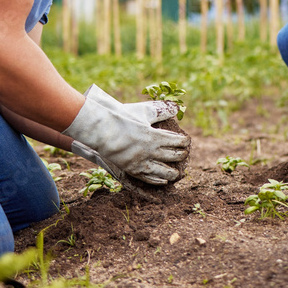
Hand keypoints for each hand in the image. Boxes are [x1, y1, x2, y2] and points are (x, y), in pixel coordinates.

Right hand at [65, 90, 189, 184]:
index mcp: (156, 136)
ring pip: (163, 172)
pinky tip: (163, 180)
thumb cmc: (122, 117)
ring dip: (172, 173)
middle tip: (184, 155)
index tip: (186, 141)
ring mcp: (141, 162)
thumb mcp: (143, 111)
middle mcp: (151, 152)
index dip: (184, 142)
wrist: (101, 130)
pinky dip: (158, 180)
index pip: (177, 142)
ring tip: (177, 173)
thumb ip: (161, 110)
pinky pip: (148, 178)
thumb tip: (177, 107)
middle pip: (173, 157)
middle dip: (181, 156)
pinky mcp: (132, 169)